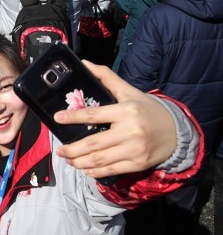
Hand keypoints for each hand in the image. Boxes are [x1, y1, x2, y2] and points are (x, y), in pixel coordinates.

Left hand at [53, 61, 176, 177]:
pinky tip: (85, 168)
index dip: (73, 117)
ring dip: (79, 162)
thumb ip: (106, 77)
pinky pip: (111, 170)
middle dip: (72, 149)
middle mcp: (130, 131)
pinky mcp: (138, 164)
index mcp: (126, 111)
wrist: (176, 131)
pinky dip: (95, 171)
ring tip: (68, 160)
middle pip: (93, 143)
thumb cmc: (147, 109)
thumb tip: (84, 63)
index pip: (94, 114)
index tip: (58, 118)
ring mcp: (134, 150)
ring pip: (100, 159)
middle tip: (59, 150)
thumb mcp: (128, 90)